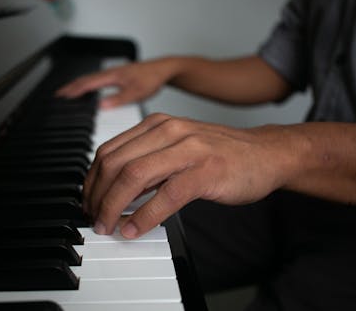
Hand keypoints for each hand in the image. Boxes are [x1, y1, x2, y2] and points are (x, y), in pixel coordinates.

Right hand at [55, 59, 176, 108]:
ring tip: (68, 93)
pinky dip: (88, 85)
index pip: (87, 83)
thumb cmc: (152, 78)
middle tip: (58, 95)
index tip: (61, 96)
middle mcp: (111, 72)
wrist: (164, 69)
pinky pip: (98, 80)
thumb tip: (100, 106)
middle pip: (85, 80)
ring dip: (78, 85)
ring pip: (91, 79)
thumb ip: (118, 99)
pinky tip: (89, 90)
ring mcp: (114, 73)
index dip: (73, 90)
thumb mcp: (136, 92)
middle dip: (71, 87)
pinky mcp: (118, 75)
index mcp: (112, 75)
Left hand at [84, 113, 298, 237]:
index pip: (109, 150)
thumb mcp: (177, 148)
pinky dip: (143, 217)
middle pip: (115, 163)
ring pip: (133, 176)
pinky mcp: (206, 171)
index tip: (89, 201)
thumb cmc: (221, 154)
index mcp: (157, 125)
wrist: (266, 153)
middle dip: (96, 195)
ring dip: (113, 206)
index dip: (91, 180)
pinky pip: (165, 196)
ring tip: (107, 225)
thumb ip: (148, 162)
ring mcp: (188, 149)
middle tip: (94, 218)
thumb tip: (115, 190)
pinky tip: (134, 230)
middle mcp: (169, 131)